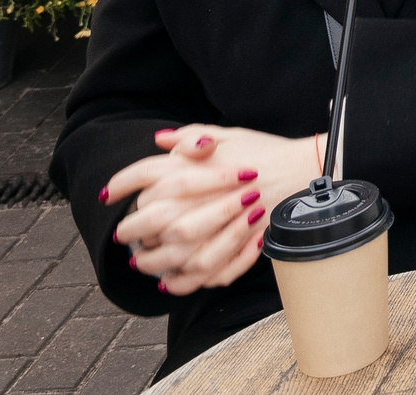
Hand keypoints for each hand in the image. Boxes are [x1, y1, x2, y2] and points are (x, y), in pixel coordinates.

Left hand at [104, 125, 321, 296]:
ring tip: (142, 262)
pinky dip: (182, 281)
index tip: (108, 194)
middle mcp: (204, 194)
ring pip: (172, 251)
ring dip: (151, 260)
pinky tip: (170, 282)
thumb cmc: (266, 152)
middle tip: (122, 235)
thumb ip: (192, 136)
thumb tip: (159, 139)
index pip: (146, 173)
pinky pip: (202, 273)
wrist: (306, 171)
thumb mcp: (229, 134)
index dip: (121, 184)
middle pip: (152, 217)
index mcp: (197, 164)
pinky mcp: (237, 245)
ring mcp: (221, 222)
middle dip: (131, 229)